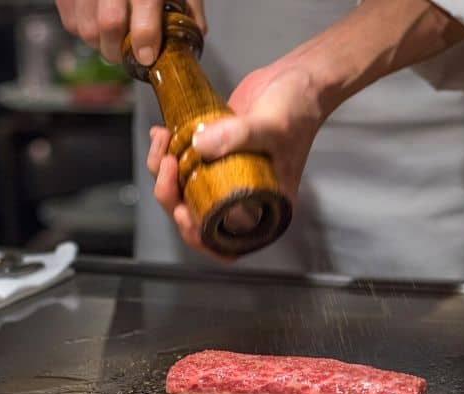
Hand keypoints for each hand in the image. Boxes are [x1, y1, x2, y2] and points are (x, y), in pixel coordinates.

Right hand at [55, 0, 205, 64]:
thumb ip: (190, 11)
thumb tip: (189, 45)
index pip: (143, 5)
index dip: (145, 39)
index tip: (147, 57)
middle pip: (109, 23)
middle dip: (119, 51)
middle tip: (126, 56)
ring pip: (85, 26)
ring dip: (100, 44)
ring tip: (112, 42)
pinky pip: (69, 19)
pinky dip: (82, 31)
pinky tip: (97, 27)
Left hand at [147, 62, 325, 256]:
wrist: (300, 80)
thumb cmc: (299, 110)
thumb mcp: (272, 126)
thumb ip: (239, 136)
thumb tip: (198, 146)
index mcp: (263, 207)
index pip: (226, 243)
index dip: (198, 235)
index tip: (183, 211)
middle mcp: (243, 197)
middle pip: (196, 216)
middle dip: (172, 196)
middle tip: (168, 165)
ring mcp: (227, 175)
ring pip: (184, 190)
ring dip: (164, 172)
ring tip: (163, 141)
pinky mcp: (215, 152)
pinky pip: (184, 164)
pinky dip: (167, 152)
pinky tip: (163, 133)